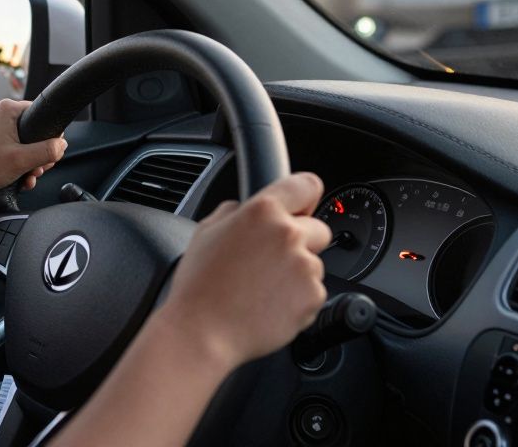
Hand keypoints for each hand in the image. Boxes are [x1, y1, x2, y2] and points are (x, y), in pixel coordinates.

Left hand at [0, 99, 67, 196]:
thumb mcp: (21, 160)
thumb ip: (47, 151)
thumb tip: (62, 145)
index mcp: (8, 109)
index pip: (43, 115)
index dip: (51, 137)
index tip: (49, 154)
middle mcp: (2, 115)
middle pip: (37, 133)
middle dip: (40, 155)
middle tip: (36, 169)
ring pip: (27, 145)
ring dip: (31, 164)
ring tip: (26, 177)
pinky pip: (16, 151)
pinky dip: (20, 166)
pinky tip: (20, 180)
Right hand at [154, 172, 330, 367]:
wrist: (203, 332)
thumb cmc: (199, 285)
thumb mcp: (205, 232)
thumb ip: (233, 211)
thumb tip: (245, 208)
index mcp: (262, 211)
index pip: (306, 185)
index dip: (305, 197)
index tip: (303, 207)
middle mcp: (288, 234)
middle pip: (318, 229)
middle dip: (301, 241)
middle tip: (270, 260)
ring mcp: (304, 267)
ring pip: (314, 264)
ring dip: (296, 273)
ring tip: (262, 288)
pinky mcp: (313, 297)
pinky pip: (313, 292)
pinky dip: (297, 299)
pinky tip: (269, 305)